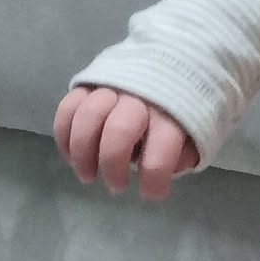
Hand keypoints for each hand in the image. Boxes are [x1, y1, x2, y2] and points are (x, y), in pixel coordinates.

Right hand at [53, 86, 198, 200]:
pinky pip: (68, 107)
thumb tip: (166, 170)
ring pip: (87, 117)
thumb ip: (185, 153)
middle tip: (116, 186)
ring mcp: (112, 88)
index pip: (161, 150)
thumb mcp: (195, 133)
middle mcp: (140, 98)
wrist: (171, 66)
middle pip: (118, 130)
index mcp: (173, 114)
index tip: (151, 194)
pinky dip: (64, 135)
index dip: (154, 179)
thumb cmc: (179, 110)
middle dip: (112, 165)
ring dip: (82, 154)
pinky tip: (72, 156)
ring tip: (89, 176)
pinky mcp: (88, 85)